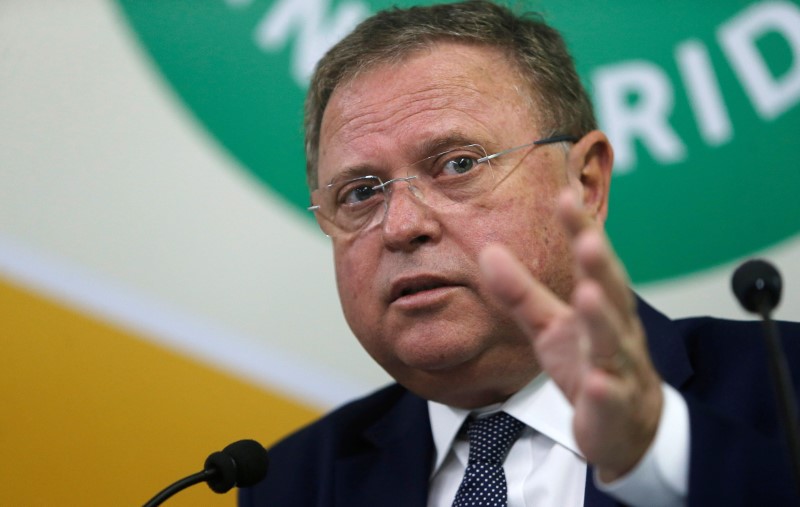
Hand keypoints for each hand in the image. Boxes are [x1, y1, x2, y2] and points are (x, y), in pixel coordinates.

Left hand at [479, 189, 662, 481]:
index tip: (565, 195)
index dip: (580, 230)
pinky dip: (604, 389)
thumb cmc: (588, 365)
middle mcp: (615, 330)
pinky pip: (610, 397)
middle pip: (611, 293)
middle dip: (600, 266)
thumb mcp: (549, 327)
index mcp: (599, 305)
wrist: (626, 428)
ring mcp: (619, 369)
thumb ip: (520, 291)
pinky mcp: (614, 407)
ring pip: (613, 342)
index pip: (589, 262)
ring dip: (603, 318)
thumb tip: (488, 250)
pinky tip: (595, 381)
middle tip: (589, 239)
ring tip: (589, 294)